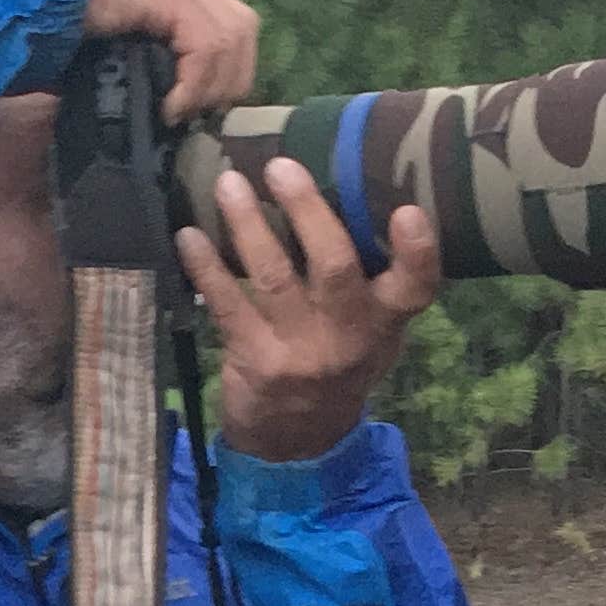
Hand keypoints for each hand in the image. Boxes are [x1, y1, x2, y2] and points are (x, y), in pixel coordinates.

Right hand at [67, 0, 268, 119]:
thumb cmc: (40, 17)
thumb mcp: (96, 41)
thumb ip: (130, 58)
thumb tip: (150, 104)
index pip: (223, 23)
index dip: (220, 70)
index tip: (196, 108)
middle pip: (242, 27)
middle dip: (230, 76)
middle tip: (196, 112)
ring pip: (235, 34)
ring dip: (213, 83)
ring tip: (180, 112)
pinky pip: (206, 44)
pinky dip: (195, 82)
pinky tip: (170, 107)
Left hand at [186, 129, 429, 459]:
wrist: (299, 438)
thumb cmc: (340, 363)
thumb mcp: (374, 331)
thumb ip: (370, 282)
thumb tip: (345, 197)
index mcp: (385, 322)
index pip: (415, 287)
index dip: (417, 251)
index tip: (409, 211)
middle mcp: (348, 335)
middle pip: (335, 268)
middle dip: (308, 213)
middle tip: (282, 167)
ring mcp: (299, 349)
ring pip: (274, 277)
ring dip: (248, 226)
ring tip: (229, 184)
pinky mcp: (254, 357)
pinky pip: (227, 303)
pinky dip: (206, 267)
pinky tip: (188, 236)